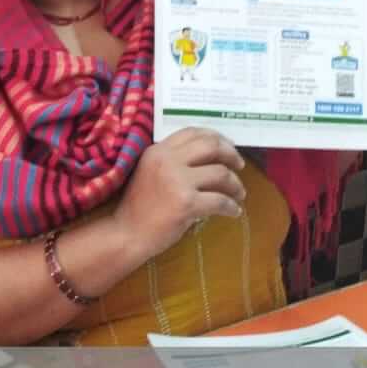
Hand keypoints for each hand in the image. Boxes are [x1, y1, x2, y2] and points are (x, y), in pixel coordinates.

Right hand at [113, 128, 246, 260]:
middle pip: (212, 146)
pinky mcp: (186, 203)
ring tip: (239, 194)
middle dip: (232, 154)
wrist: (126, 234)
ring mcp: (177, 181)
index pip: (193, 132)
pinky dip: (232, 207)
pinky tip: (234, 212)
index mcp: (158, 150)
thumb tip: (211, 156)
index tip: (227, 148)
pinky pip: (220, 201)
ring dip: (235, 184)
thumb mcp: (150, 172)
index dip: (216, 138)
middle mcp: (168, 160)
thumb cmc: (139, 206)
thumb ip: (173, 161)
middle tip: (240, 166)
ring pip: (221, 173)